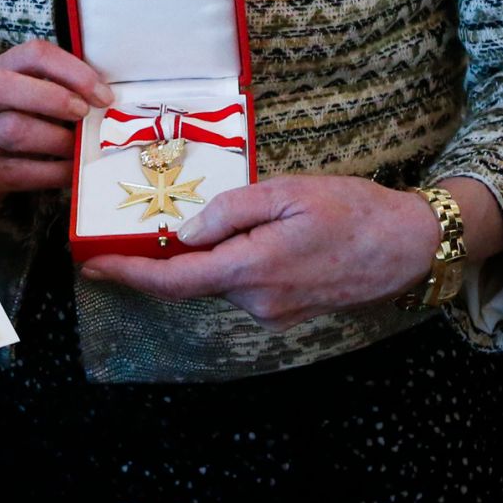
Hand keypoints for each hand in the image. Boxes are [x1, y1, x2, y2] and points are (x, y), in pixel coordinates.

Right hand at [0, 40, 112, 219]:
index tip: (102, 93)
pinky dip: (57, 172)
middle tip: (84, 114)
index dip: (71, 70)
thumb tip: (107, 98)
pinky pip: (25, 171)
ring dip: (58, 140)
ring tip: (79, 147)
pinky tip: (72, 170)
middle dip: (53, 99)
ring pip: (14, 130)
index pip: (34, 54)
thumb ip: (53, 88)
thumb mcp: (18, 95)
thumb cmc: (2, 121)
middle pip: (6, 86)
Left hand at [80, 174, 442, 329]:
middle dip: (161, 256)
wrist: (409, 245)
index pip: (175, 280)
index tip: (92, 268)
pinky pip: (242, 283)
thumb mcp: (286, 191)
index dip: (128, 276)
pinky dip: (228, 261)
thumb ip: (230, 212)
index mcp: (253, 270)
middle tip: (133, 224)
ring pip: (218, 279)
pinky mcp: (286, 310)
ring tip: (213, 214)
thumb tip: (184, 234)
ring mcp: (274, 311)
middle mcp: (258, 301)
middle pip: (192, 278)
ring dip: (203, 254)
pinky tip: (245, 232)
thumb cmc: (352, 209)